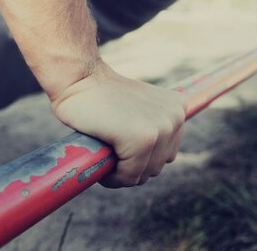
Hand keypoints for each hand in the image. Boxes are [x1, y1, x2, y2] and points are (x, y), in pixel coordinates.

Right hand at [51, 61, 186, 187]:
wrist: (78, 79)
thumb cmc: (100, 97)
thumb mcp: (140, 107)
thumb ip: (153, 125)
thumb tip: (154, 157)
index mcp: (178, 108)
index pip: (166, 153)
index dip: (140, 156)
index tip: (120, 143)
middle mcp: (176, 117)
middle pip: (156, 166)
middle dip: (130, 166)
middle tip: (108, 150)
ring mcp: (161, 129)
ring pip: (142, 175)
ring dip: (120, 172)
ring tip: (104, 152)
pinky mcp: (143, 140)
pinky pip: (128, 176)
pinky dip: (111, 176)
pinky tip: (100, 156)